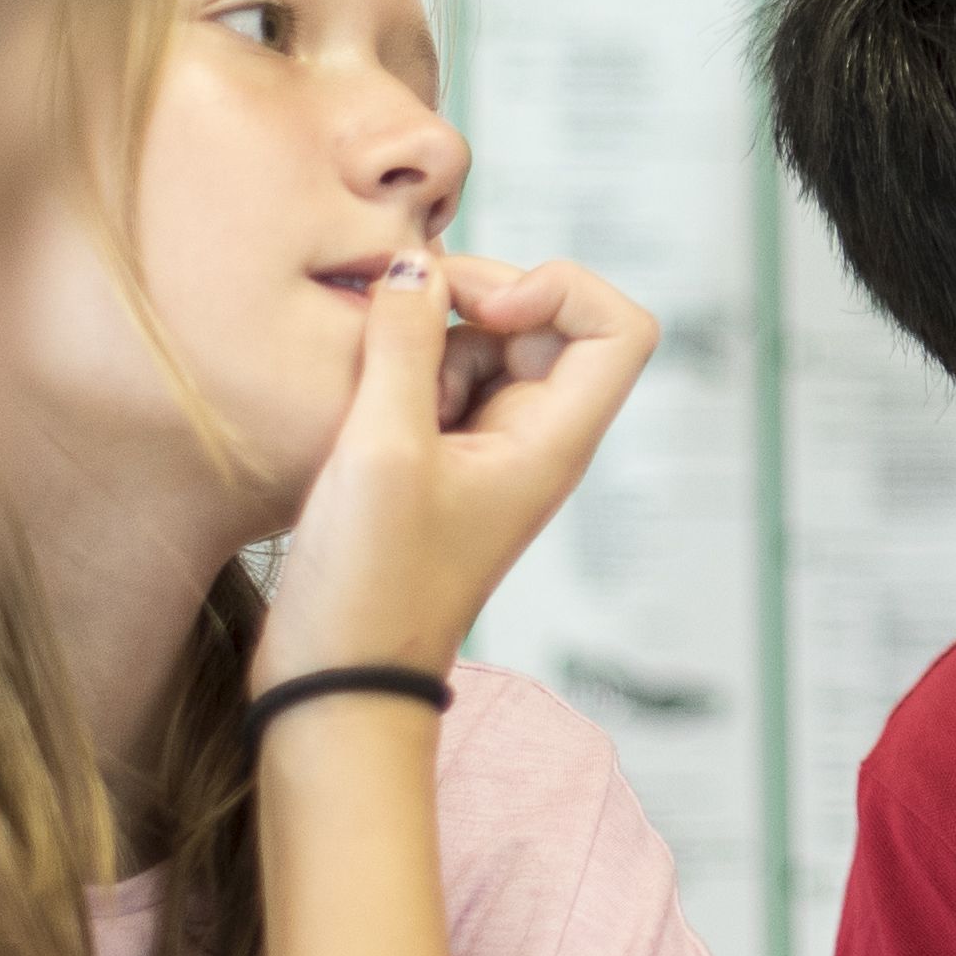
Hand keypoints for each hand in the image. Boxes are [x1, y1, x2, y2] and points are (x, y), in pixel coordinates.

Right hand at [258, 248, 654, 686]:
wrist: (335, 686)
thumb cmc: (371, 590)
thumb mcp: (382, 451)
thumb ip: (403, 346)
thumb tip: (417, 269)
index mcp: (554, 441)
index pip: (620, 328)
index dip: (560, 289)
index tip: (484, 308)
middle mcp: (533, 441)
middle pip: (541, 323)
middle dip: (472, 298)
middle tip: (398, 311)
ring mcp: (485, 453)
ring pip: (478, 348)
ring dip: (422, 339)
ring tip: (365, 383)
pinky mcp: (434, 464)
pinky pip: (434, 384)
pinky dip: (397, 372)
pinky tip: (350, 407)